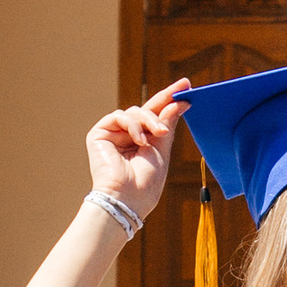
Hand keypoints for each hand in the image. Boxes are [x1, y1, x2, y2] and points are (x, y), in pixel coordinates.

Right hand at [86, 79, 190, 223]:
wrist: (127, 199)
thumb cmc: (146, 182)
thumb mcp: (162, 149)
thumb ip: (167, 124)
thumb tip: (178, 103)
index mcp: (143, 142)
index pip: (156, 117)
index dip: (169, 101)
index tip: (187, 87)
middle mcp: (127, 136)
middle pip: (146, 109)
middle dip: (165, 97)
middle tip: (183, 87)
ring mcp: (113, 134)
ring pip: (135, 112)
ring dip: (150, 120)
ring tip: (159, 134)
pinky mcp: (99, 134)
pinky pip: (119, 116)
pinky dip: (133, 125)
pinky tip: (140, 140)